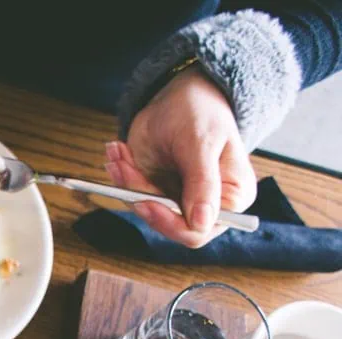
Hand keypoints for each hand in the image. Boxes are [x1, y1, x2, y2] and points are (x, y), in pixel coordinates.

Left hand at [108, 67, 256, 247]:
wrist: (179, 96)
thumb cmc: (201, 112)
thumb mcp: (202, 143)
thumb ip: (203, 184)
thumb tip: (202, 222)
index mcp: (232, 198)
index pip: (199, 230)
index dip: (170, 222)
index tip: (145, 202)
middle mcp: (206, 205)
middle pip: (167, 224)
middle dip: (140, 197)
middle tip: (123, 170)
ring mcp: (179, 200)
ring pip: (144, 209)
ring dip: (126, 183)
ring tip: (120, 154)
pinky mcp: (157, 192)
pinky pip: (133, 195)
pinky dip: (122, 176)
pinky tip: (120, 154)